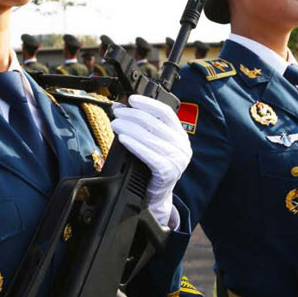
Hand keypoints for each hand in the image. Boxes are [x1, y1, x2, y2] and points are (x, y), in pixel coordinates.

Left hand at [110, 95, 191, 225]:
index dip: (148, 104)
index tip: (131, 99)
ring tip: (115, 123)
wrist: (156, 197)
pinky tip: (123, 139)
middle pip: (155, 123)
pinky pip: (149, 154)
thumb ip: (140, 126)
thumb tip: (120, 107)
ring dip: (130, 127)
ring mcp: (177, 160)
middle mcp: (182, 146)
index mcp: (180, 136)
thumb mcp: (150, 144)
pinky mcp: (168, 172)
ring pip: (150, 137)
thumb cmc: (150, 169)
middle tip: (117, 113)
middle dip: (133, 115)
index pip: (166, 113)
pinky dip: (135, 145)